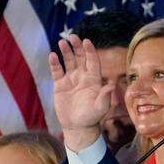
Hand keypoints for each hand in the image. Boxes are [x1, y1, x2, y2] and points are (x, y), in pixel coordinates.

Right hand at [48, 35, 111, 149]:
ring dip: (65, 51)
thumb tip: (111, 86)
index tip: (86, 41)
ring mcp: (71, 79)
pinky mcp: (60, 85)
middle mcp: (82, 76)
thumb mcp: (100, 108)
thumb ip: (105, 97)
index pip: (93, 61)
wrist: (77, 127)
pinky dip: (54, 63)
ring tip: (61, 42)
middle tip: (72, 36)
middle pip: (80, 57)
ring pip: (68, 61)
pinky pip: (57, 71)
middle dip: (77, 46)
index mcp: (94, 80)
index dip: (90, 51)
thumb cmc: (92, 118)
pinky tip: (52, 55)